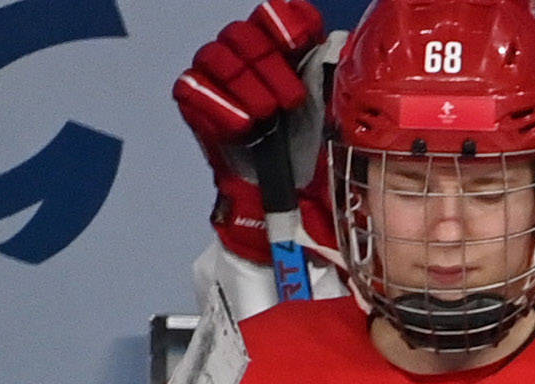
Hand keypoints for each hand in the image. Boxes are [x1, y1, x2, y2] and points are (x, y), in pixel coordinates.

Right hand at [175, 0, 322, 254]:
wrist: (300, 213)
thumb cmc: (324, 164)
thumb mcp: (341, 120)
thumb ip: (338, 80)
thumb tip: (343, 47)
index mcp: (289, 57)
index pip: (278, 14)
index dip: (287, 20)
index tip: (304, 41)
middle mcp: (252, 63)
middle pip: (242, 31)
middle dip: (268, 61)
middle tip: (290, 101)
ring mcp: (222, 85)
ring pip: (215, 53)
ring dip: (246, 83)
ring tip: (269, 116)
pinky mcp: (199, 111)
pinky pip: (191, 87)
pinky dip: (218, 104)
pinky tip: (244, 125)